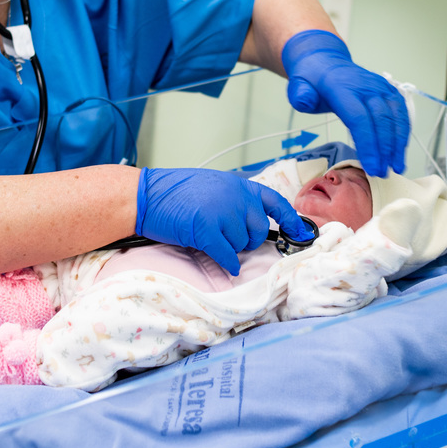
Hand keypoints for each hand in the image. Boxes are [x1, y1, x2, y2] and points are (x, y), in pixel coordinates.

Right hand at [135, 168, 312, 274]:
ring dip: (231, 248)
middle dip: (248, 240)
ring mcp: (221, 212)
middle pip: (259, 229)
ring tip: (210, 238)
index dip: (291, 219)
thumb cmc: (173, 192)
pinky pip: (227, 255)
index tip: (302, 233)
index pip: (274, 201)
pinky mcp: (206, 229)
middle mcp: (235, 196)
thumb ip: (234, 199)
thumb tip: (250, 222)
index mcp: (238, 184)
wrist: (144, 195)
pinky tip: (223, 263)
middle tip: (228, 238)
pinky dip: (227, 263)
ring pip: (242, 244)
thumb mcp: (211, 186)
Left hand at [281, 30, 409, 175]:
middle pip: (381, 120)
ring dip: (398, 144)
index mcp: (342, 87)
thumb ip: (300, 94)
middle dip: (385, 149)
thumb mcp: (298, 85)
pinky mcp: (389, 91)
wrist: (327, 63)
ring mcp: (380, 87)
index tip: (372, 167)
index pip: (359, 118)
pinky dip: (403, 133)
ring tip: (396, 167)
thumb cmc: (313, 81)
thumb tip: (305, 100)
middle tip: (383, 173)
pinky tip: (400, 152)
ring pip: (396, 117)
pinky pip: (401, 113)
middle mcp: (366, 86)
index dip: (368, 144)